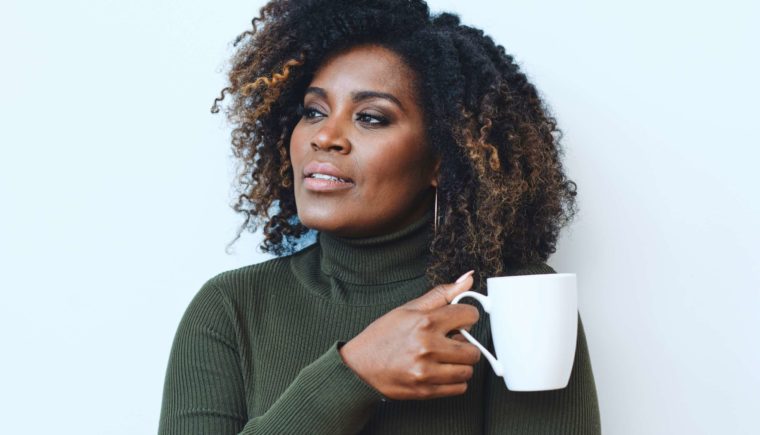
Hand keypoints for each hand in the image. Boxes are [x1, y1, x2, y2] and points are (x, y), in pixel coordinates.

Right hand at [339, 270, 481, 399]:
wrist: (359, 365)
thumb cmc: (384, 335)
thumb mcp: (410, 308)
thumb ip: (442, 294)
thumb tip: (469, 279)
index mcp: (425, 322)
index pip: (470, 316)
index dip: (466, 317)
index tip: (459, 321)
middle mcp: (428, 347)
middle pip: (473, 350)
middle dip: (466, 344)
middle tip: (451, 342)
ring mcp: (427, 372)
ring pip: (468, 371)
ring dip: (460, 364)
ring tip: (445, 358)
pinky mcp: (426, 390)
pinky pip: (459, 388)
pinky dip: (455, 380)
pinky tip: (441, 371)